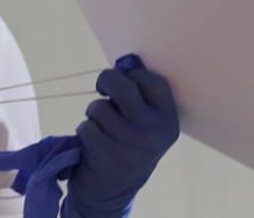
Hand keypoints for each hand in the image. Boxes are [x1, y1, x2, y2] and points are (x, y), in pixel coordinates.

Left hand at [61, 59, 178, 217]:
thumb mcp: (143, 125)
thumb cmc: (125, 145)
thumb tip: (124, 61)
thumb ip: (139, 97)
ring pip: (99, 107)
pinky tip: (93, 143)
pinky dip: (85, 131)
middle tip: (102, 88)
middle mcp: (155, 133)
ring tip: (101, 126)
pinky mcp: (110, 156)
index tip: (127, 81)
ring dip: (93, 114)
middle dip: (106, 81)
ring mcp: (133, 146)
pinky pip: (87, 127)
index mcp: (168, 122)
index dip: (134, 75)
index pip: (154, 82)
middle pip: (122, 86)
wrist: (111, 191)